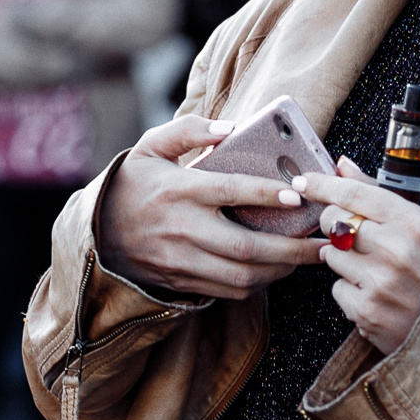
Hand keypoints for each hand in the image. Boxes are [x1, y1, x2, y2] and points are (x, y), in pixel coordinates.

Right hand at [99, 116, 325, 300]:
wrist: (94, 232)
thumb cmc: (131, 184)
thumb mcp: (149, 147)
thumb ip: (188, 131)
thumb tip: (230, 128)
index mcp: (178, 190)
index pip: (229, 191)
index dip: (266, 194)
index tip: (298, 194)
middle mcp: (182, 228)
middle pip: (246, 246)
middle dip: (292, 249)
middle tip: (324, 243)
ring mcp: (182, 260)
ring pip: (242, 276)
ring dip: (281, 270)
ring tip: (306, 258)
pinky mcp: (182, 281)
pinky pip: (228, 291)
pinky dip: (258, 284)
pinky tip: (275, 270)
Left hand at [295, 157, 419, 354]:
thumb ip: (377, 194)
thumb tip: (342, 164)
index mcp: (413, 223)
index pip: (354, 192)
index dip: (322, 184)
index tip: (303, 181)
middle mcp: (396, 250)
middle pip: (333, 221)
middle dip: (333, 223)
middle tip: (352, 234)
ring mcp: (380, 282)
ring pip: (331, 255)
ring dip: (343, 260)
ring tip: (374, 269)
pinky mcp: (367, 311)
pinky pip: (337, 289)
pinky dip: (350, 291)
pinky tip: (376, 294)